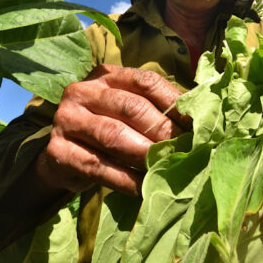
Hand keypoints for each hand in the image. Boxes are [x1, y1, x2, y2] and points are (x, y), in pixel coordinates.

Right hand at [35, 64, 189, 195]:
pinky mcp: (58, 152)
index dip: (175, 102)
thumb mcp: (127, 112)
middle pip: (132, 108)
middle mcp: (82, 92)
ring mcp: (67, 120)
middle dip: (164, 131)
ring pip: (115, 135)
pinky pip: (99, 166)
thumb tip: (203, 121)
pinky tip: (144, 187)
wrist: (61, 158)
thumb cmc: (106, 130)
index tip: (199, 123)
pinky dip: (126, 179)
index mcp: (105, 75)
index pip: (145, 81)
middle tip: (188, 150)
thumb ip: (157, 110)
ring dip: (146, 155)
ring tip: (169, 167)